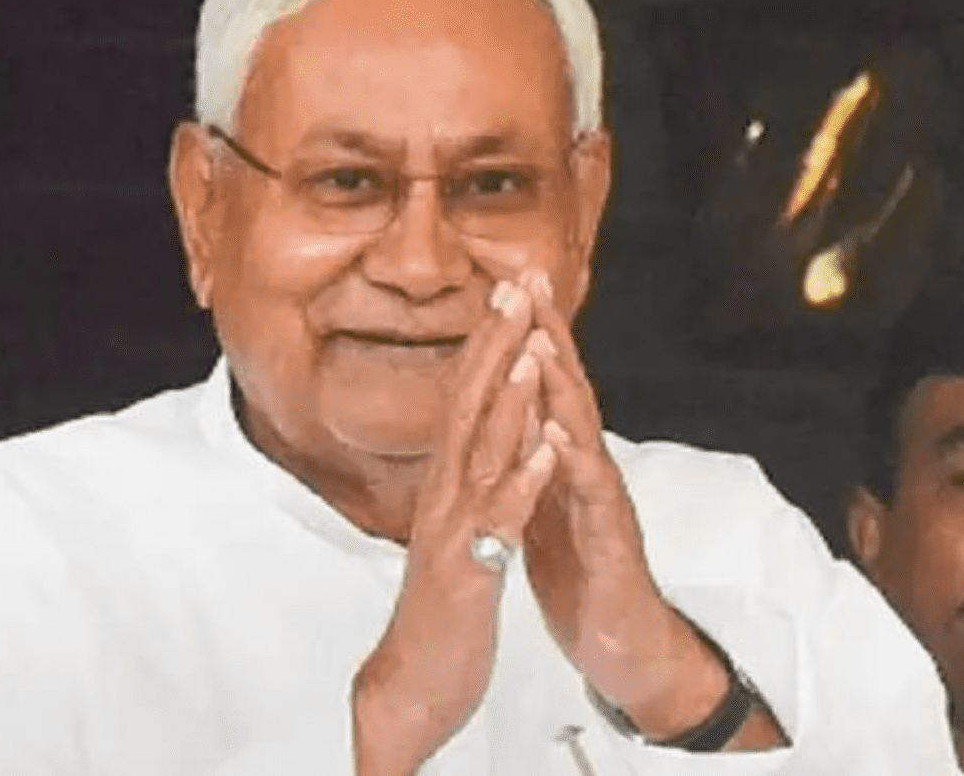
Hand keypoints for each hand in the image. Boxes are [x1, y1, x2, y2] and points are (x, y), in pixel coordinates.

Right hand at [351, 280, 560, 775]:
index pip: (464, 397)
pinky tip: (545, 449)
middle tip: (515, 288)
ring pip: (481, 453)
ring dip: (508, 399)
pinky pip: (501, 519)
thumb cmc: (444, 598)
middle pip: (467, 406)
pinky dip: (523, 481)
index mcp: (447, 479)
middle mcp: (444, 492)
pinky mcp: (472, 568)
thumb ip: (462, 474)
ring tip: (532, 350)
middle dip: (493, 345)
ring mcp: (455, 527)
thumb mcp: (454, 522)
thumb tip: (471, 428)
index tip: (509, 290)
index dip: (487, 342)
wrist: (419, 674)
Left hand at [519, 271, 783, 746]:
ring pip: (582, 432)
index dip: (529, 333)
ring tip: (541, 340)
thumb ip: (538, 453)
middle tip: (531, 280)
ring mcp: (602, 499)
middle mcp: (588, 466)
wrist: (616, 638)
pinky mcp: (608, 539)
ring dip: (562, 385)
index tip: (508, 281)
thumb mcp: (549, 499)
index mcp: (566, 457)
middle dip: (548, 333)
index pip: (547, 385)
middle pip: (569, 389)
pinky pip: (589, 496)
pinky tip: (556, 433)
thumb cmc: (581, 568)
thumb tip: (519, 404)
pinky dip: (571, 461)